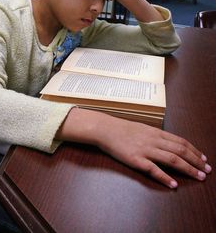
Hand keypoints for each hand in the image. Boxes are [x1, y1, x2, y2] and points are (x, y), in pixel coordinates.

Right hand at [97, 117, 211, 188]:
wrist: (106, 129)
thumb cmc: (122, 129)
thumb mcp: (142, 128)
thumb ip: (155, 135)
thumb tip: (168, 143)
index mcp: (156, 132)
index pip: (180, 142)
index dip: (194, 150)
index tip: (203, 158)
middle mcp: (153, 140)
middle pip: (180, 151)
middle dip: (196, 161)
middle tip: (207, 170)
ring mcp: (145, 150)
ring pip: (171, 159)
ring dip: (187, 169)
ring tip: (198, 177)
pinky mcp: (136, 159)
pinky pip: (153, 169)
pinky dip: (165, 177)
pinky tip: (173, 184)